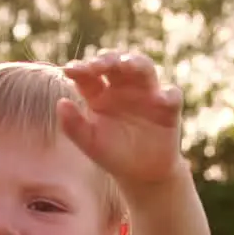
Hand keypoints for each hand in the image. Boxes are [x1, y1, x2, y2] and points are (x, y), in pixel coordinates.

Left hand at [58, 51, 185, 189]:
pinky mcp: (168, 107)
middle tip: (98, 64)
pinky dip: (169, 94)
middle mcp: (122, 88)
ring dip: (136, 62)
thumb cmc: (113, 155)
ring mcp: (146, 94)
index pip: (89, 74)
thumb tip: (61, 103)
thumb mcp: (90, 143)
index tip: (70, 70)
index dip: (80, 68)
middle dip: (108, 59)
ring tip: (127, 65)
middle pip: (116, 63)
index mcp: (99, 94)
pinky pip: (172, 95)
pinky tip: (162, 98)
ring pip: (144, 68)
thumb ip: (73, 125)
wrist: (142, 174)